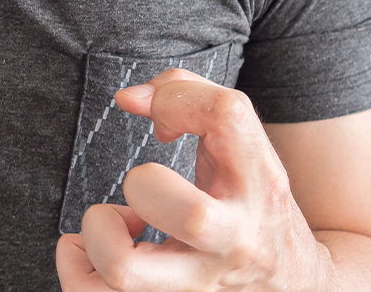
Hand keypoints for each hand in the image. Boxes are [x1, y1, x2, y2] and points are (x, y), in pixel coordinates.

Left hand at [56, 69, 329, 291]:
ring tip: (118, 224)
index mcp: (260, 186)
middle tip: (141, 187)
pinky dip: (76, 269)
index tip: (161, 117)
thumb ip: (191, 102)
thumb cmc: (253, 207)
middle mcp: (236, 242)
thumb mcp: (246, 153)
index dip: (178, 97)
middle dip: (142, 184)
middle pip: (188, 215)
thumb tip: (129, 98)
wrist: (294, 285)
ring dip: (97, 235)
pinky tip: (95, 251)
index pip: (228, 116)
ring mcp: (201, 286)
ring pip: (124, 271)